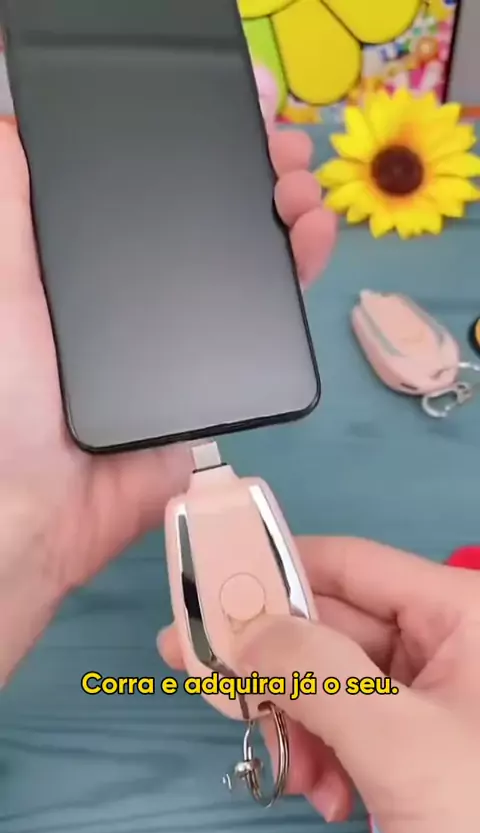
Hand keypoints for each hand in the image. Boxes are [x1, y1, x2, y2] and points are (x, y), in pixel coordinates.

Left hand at [0, 122, 335, 682]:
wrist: (46, 504)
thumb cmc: (8, 386)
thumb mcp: (2, 279)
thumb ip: (13, 208)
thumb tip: (19, 130)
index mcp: (94, 261)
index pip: (154, 190)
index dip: (194, 148)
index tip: (230, 114)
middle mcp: (145, 290)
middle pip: (209, 219)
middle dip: (249, 171)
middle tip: (279, 141)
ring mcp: (188, 333)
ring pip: (248, 261)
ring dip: (282, 211)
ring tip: (301, 179)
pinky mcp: (224, 375)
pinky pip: (269, 319)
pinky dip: (298, 272)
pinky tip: (309, 236)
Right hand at [159, 537, 479, 832]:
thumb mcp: (398, 741)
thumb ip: (315, 674)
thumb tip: (240, 630)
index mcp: (458, 609)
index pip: (347, 564)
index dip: (274, 572)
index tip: (206, 596)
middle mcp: (445, 638)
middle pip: (331, 627)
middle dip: (277, 671)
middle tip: (205, 681)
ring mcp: (433, 690)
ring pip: (332, 680)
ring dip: (297, 724)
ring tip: (290, 773)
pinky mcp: (420, 737)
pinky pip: (350, 722)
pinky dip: (323, 754)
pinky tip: (326, 795)